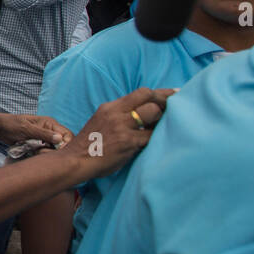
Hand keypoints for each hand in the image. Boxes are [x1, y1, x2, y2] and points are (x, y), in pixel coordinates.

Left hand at [0, 113, 69, 147]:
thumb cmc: (12, 125)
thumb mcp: (27, 129)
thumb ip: (43, 134)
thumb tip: (60, 139)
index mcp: (50, 123)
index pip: (67, 134)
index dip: (66, 144)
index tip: (57, 151)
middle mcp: (50, 131)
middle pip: (63, 144)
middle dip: (55, 150)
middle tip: (42, 151)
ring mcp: (45, 139)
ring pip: (54, 150)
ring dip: (47, 153)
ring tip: (36, 151)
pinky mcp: (39, 145)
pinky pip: (46, 152)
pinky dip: (42, 154)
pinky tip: (34, 153)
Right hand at [58, 88, 174, 181]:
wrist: (76, 161)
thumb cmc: (90, 145)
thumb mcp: (101, 121)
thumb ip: (120, 115)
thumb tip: (145, 113)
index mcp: (110, 107)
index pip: (141, 92)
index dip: (161, 92)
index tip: (176, 93)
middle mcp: (116, 113)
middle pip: (149, 98)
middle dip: (166, 102)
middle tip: (178, 108)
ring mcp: (122, 127)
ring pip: (153, 113)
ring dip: (162, 120)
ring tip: (165, 127)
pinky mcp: (127, 142)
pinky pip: (151, 135)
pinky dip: (158, 137)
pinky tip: (161, 141)